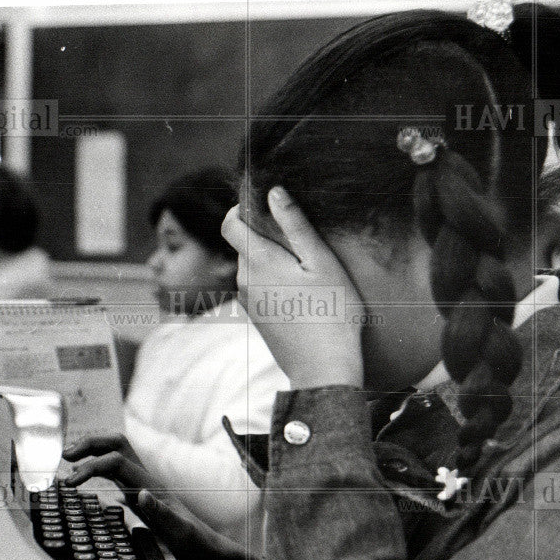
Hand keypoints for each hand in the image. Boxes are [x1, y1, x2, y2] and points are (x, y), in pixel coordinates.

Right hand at [63, 445, 256, 559]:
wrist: (204, 549)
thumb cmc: (192, 542)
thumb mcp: (178, 532)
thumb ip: (161, 513)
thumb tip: (141, 495)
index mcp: (150, 485)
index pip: (117, 461)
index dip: (91, 467)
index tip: (70, 482)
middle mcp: (144, 479)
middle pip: (116, 444)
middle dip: (89, 444)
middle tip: (64, 455)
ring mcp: (140, 483)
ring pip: (115, 452)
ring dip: (92, 450)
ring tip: (68, 459)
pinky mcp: (137, 493)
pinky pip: (115, 470)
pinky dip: (97, 466)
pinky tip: (84, 475)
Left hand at [221, 186, 364, 389]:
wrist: (324, 368)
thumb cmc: (331, 311)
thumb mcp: (321, 262)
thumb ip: (295, 224)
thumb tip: (273, 191)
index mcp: (257, 261)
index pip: (229, 224)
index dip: (241, 209)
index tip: (265, 206)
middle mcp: (244, 281)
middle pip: (243, 245)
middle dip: (264, 236)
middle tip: (301, 240)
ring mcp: (248, 302)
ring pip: (252, 268)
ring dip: (271, 261)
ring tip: (305, 268)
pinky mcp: (257, 319)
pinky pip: (258, 288)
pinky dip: (273, 281)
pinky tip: (301, 292)